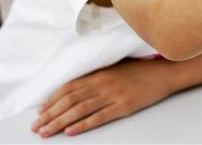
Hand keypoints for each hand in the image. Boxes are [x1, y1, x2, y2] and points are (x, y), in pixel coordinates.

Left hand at [31, 57, 174, 136]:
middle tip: (36, 127)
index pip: (68, 88)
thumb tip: (74, 89)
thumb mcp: (115, 69)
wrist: (165, 73)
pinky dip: (83, 125)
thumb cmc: (140, 71)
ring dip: (60, 122)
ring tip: (46, 132)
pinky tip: (71, 131)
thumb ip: (96, 77)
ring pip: (80, 110)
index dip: (51, 101)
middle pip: (70, 100)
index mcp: (99, 73)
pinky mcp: (124, 106)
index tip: (39, 112)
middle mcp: (103, 83)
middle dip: (50, 114)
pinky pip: (100, 117)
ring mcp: (114, 95)